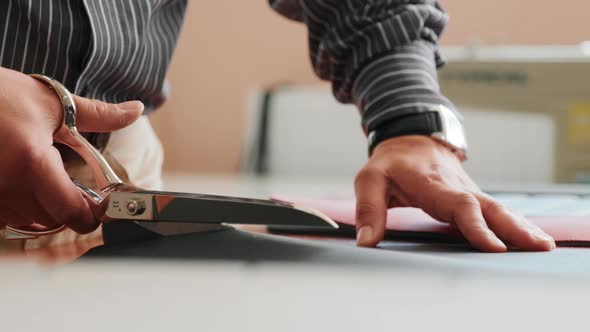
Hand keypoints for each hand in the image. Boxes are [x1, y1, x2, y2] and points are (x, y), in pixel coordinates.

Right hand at [0, 67, 142, 233]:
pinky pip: (2, 217)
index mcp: (32, 162)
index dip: (93, 215)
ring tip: (37, 178)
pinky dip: (14, 206)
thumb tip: (135, 110)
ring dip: (39, 207)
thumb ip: (99, 114)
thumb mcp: (51, 102)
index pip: (73, 212)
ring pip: (25, 221)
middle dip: (67, 206)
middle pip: (52, 220)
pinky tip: (15, 183)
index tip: (101, 207)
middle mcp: (6, 185)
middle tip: (69, 184)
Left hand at [354, 135, 555, 251]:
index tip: (492, 245)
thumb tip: (367, 243)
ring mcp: (468, 191)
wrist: (410, 137)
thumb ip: (369, 210)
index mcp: (432, 183)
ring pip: (498, 209)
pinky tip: (531, 237)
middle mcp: (457, 187)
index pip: (459, 206)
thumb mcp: (370, 179)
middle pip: (489, 208)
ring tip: (543, 245)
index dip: (475, 225)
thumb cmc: (391, 161)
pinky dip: (515, 223)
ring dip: (521, 227)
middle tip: (537, 245)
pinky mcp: (472, 197)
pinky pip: (496, 211)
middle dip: (513, 228)